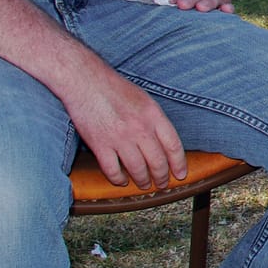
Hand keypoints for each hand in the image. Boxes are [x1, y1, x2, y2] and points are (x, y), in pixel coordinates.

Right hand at [58, 66, 187, 189]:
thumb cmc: (115, 89)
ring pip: (137, 169)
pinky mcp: (100, 145)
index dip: (179, 164)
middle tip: (162, 184)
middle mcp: (140, 128)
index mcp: (154, 115)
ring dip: (143, 181)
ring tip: (145, 185)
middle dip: (162, 177)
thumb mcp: (145, 100)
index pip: (174, 146)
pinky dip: (119, 179)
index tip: (180, 174)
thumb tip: (165, 141)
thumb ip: (155, 120)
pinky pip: (113, 170)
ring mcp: (120, 138)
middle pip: (157, 161)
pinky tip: (122, 181)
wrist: (86, 82)